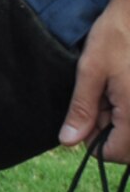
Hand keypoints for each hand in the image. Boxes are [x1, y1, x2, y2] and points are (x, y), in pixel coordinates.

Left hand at [61, 0, 129, 159]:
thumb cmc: (116, 37)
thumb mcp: (91, 71)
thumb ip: (81, 109)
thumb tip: (68, 142)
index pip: (115, 154)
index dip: (93, 142)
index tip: (83, 119)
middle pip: (127, 145)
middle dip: (106, 129)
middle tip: (97, 98)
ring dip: (117, 118)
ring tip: (108, 89)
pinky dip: (126, 108)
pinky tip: (119, 86)